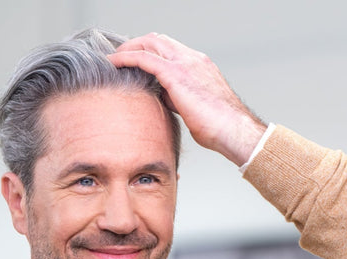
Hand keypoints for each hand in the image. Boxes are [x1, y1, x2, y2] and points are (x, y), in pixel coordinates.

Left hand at [109, 33, 267, 165]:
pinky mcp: (175, 74)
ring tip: (114, 59)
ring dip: (129, 48)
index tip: (136, 61)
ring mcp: (185, 63)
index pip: (170, 48)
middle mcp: (193, 59)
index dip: (151, 51)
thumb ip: (178, 98)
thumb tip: (163, 98)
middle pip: (158, 39)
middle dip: (136, 45)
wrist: (234, 131)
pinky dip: (126, 57)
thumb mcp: (196, 108)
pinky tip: (113, 63)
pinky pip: (144, 58)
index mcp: (201, 65)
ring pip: (149, 43)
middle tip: (120, 56)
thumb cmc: (220, 127)